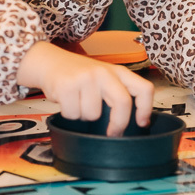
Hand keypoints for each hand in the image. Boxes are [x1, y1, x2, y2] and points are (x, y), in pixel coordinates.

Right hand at [17, 41, 153, 133]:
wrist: (48, 61)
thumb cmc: (78, 75)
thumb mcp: (103, 78)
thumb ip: (116, 94)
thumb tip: (129, 124)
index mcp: (118, 71)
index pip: (143, 88)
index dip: (146, 109)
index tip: (141, 123)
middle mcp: (104, 72)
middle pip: (122, 103)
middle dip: (119, 124)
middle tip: (112, 133)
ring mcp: (86, 77)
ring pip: (93, 114)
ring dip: (84, 116)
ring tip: (78, 102)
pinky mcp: (67, 85)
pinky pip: (73, 114)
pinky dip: (69, 114)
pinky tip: (66, 101)